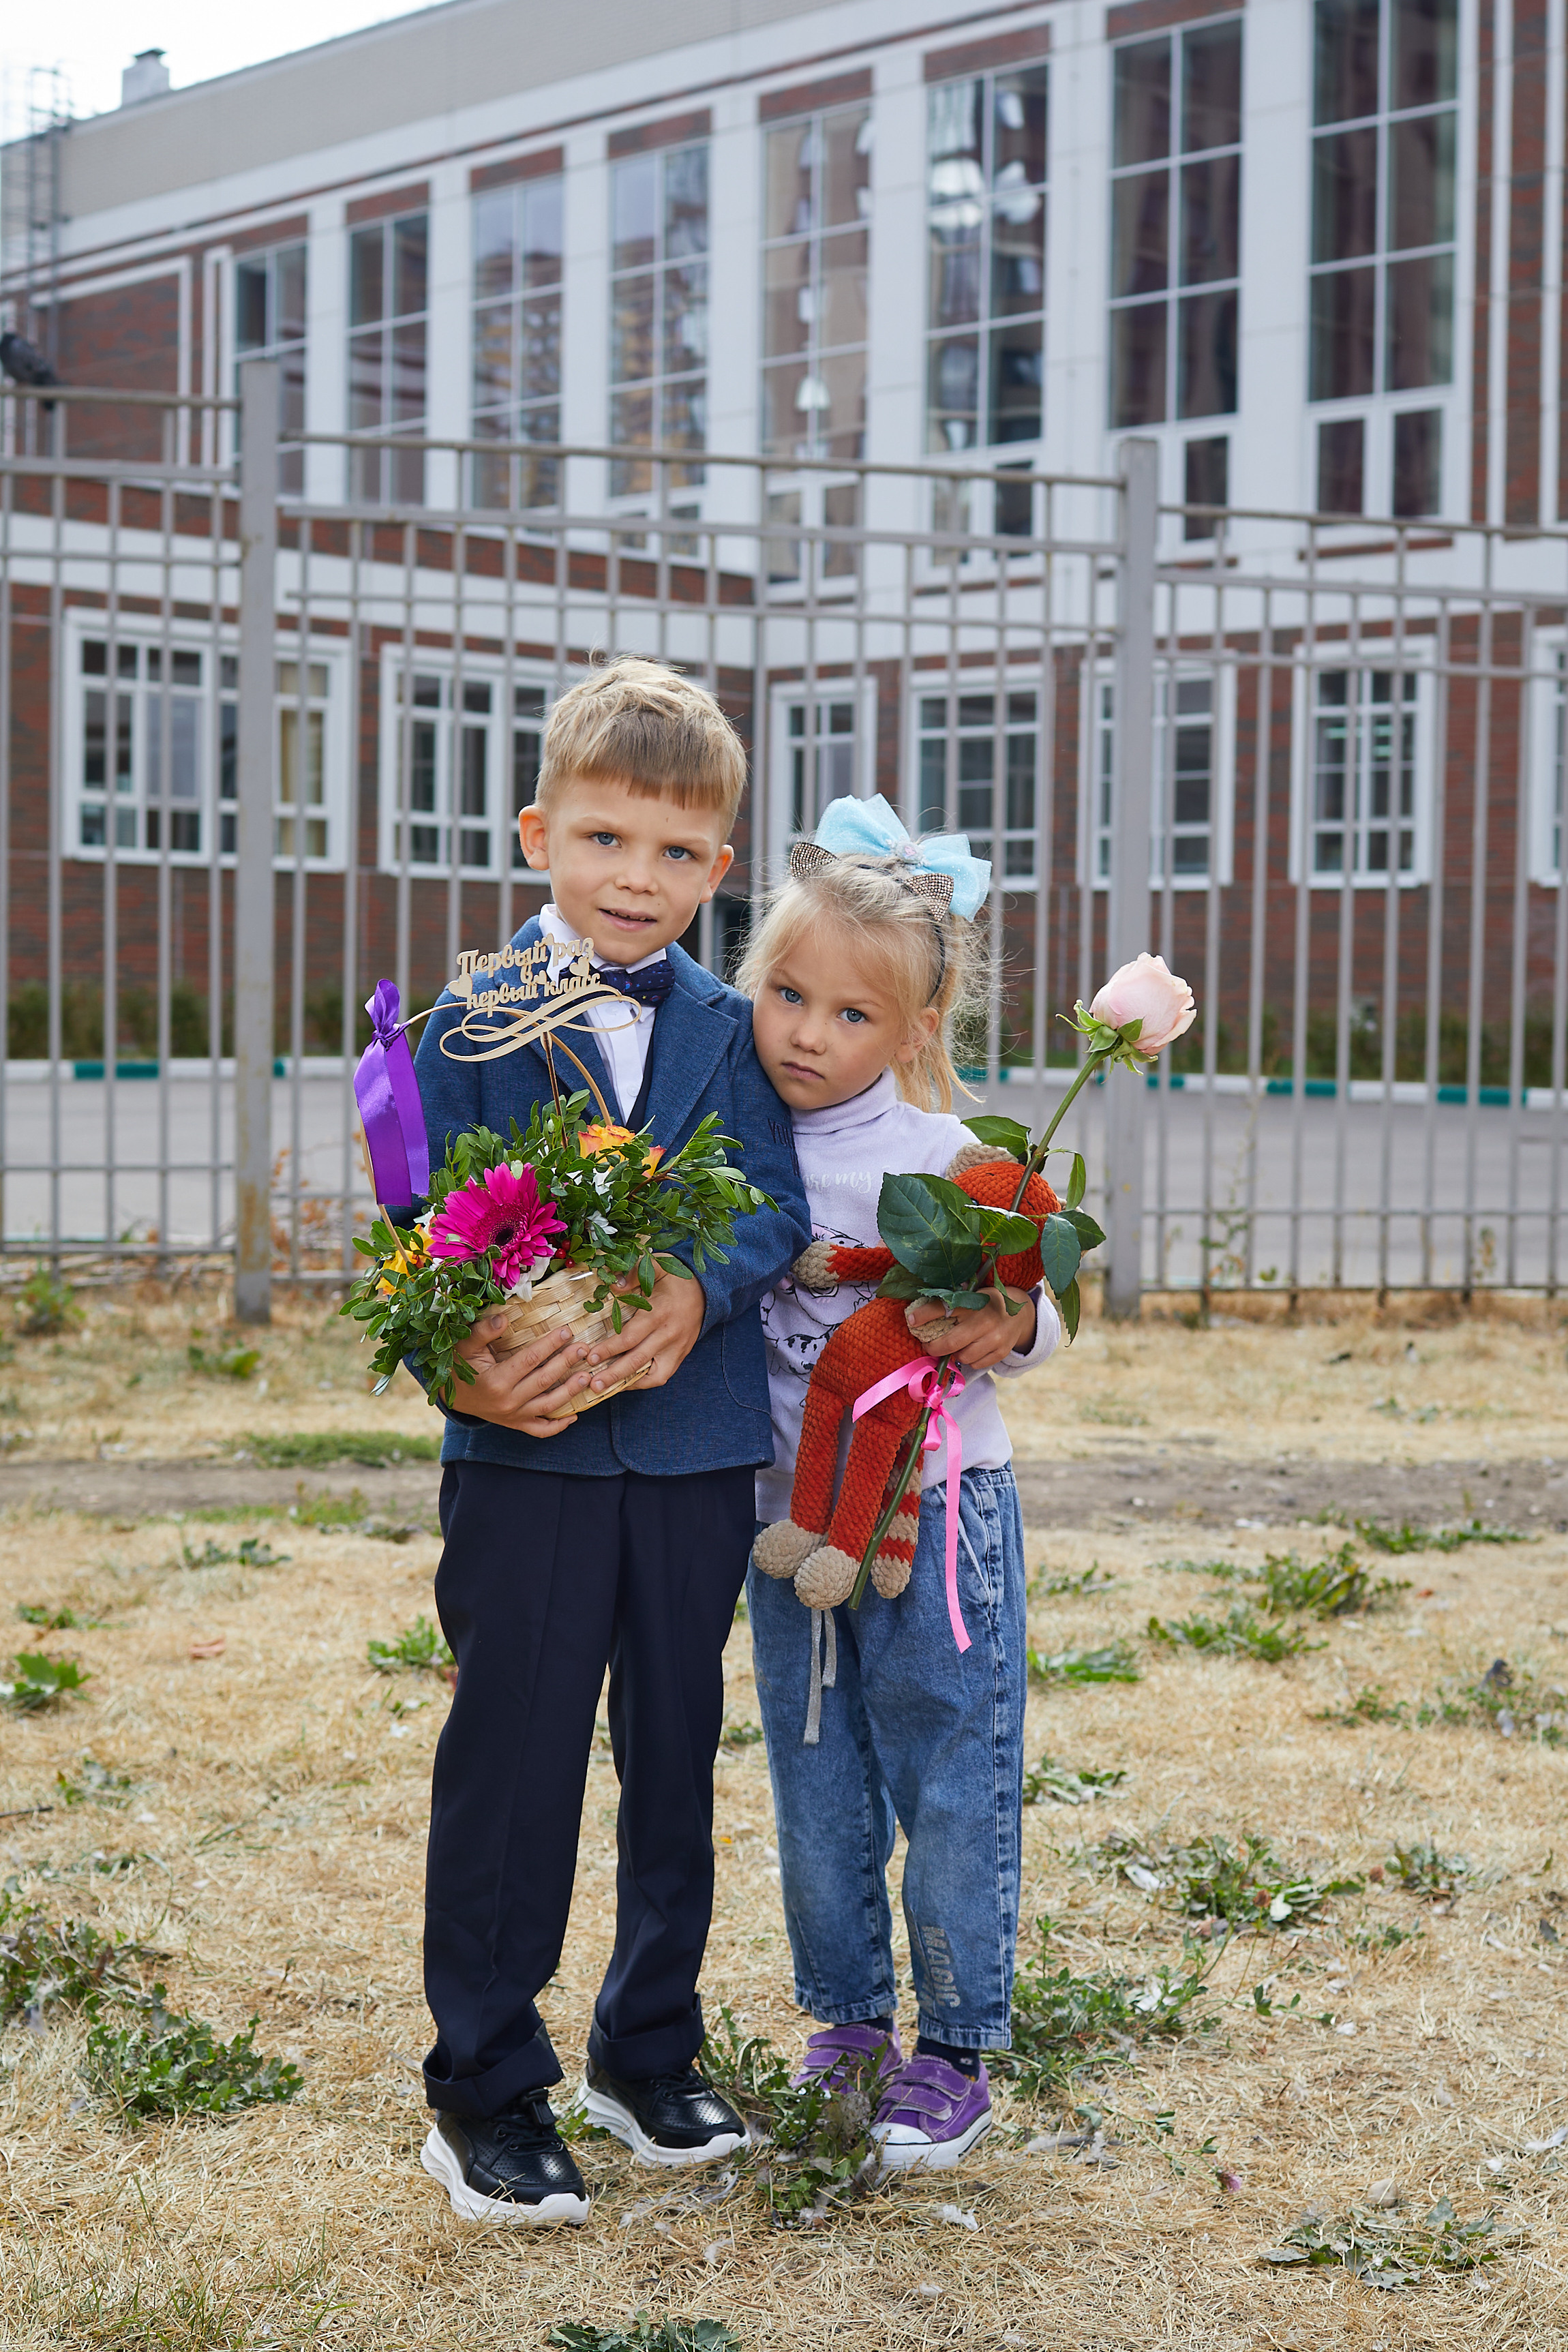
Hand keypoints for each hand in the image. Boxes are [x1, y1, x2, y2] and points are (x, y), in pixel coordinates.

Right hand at [451, 1317, 597, 1438]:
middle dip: (565, 1363)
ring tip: (586, 1377)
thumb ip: (483, 1331)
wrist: (450, 1396)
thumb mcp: (465, 1345)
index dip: (549, 1345)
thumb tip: (504, 1318)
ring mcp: (513, 1416)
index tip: (566, 1332)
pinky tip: (574, 1415)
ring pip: (548, 1406)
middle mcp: (507, 1402)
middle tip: (583, 1349)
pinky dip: (558, 1426)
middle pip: (544, 1381)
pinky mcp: (516, 1424)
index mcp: (496, 1381)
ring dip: (570, 1392)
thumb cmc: (458, 1366)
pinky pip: (540, 1430)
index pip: (529, 1360)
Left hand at [578, 1263, 706, 1394]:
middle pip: (637, 1359)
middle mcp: (668, 1335)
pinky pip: (661, 1376)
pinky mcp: (680, 1356)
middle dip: (612, 1373)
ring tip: (603, 1389)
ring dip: (626, 1383)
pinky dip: (643, 1383)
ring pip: (651, 1373)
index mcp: (659, 1313)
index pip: (630, 1337)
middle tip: (592, 1382)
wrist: (705, 1291)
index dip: (609, 1349)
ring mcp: (676, 1348)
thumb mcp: (657, 1267)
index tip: (590, 1356)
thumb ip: (634, 1273)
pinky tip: (624, 1383)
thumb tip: (613, 1285)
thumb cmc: (676, 1280)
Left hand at [907, 1284, 1036, 1372]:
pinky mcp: (1001, 1351)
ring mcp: (996, 1338)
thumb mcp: (972, 1295)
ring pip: (963, 1356)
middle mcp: (986, 1320)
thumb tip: (918, 1315)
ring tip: (954, 1346)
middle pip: (950, 1342)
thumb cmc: (988, 1303)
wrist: (1021, 1313)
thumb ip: (952, 1302)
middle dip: (933, 1346)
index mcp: (976, 1301)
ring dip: (954, 1354)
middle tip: (927, 1345)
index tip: (911, 1320)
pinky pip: (976, 1364)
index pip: (945, 1307)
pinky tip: (970, 1349)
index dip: (924, 1315)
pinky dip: (969, 1359)